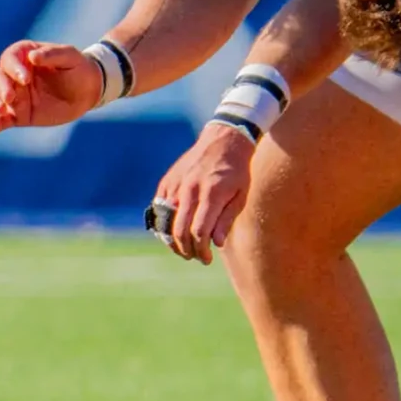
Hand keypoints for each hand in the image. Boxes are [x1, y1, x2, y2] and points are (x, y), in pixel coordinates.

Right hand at [0, 39, 104, 133]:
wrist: (87, 92)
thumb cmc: (77, 69)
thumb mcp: (70, 57)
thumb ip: (52, 55)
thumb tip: (32, 57)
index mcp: (24, 56)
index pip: (9, 58)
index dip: (13, 68)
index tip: (26, 79)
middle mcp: (14, 75)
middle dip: (1, 88)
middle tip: (11, 97)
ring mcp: (15, 96)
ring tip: (2, 111)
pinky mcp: (18, 114)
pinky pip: (1, 119)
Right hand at [148, 121, 256, 263]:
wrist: (223, 141)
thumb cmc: (237, 171)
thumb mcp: (240, 196)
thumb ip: (226, 219)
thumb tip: (215, 243)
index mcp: (211, 194)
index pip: (199, 231)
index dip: (201, 250)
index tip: (206, 259)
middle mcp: (190, 190)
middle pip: (179, 230)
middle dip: (186, 250)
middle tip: (195, 257)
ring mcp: (176, 185)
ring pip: (165, 222)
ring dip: (172, 241)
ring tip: (183, 249)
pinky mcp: (167, 182)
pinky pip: (160, 209)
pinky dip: (164, 224)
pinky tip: (175, 231)